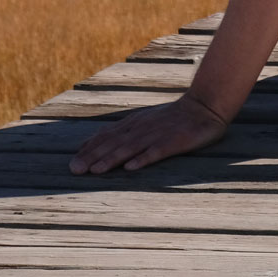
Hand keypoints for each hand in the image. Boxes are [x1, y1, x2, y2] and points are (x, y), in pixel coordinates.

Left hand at [68, 92, 227, 175]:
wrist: (205, 106)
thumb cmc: (172, 117)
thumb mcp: (144, 119)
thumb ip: (122, 131)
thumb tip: (92, 143)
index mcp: (134, 123)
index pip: (107, 136)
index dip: (89, 149)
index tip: (73, 163)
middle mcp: (142, 128)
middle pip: (115, 143)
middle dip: (94, 157)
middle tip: (76, 170)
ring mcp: (158, 134)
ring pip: (131, 148)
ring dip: (113, 159)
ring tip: (96, 171)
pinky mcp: (175, 141)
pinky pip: (158, 150)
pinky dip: (144, 158)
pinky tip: (132, 168)